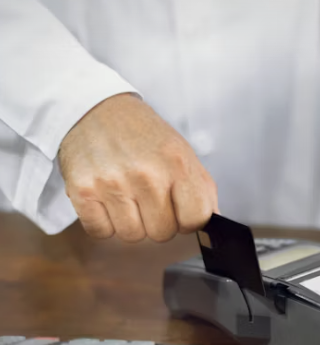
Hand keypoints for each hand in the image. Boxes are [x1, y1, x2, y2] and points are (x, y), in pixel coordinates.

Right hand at [58, 93, 217, 242]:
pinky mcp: (83, 190)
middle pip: (163, 233)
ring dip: (131, 222)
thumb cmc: (142, 134)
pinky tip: (107, 199)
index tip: (178, 210)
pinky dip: (104, 222)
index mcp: (177, 164)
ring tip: (127, 196)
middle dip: (158, 221)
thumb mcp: (182, 152)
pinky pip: (101, 231)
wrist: (96, 108)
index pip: (196, 220)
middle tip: (149, 199)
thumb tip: (212, 223)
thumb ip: (201, 189)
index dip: (188, 220)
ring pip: (132, 236)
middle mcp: (147, 175)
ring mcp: (113, 183)